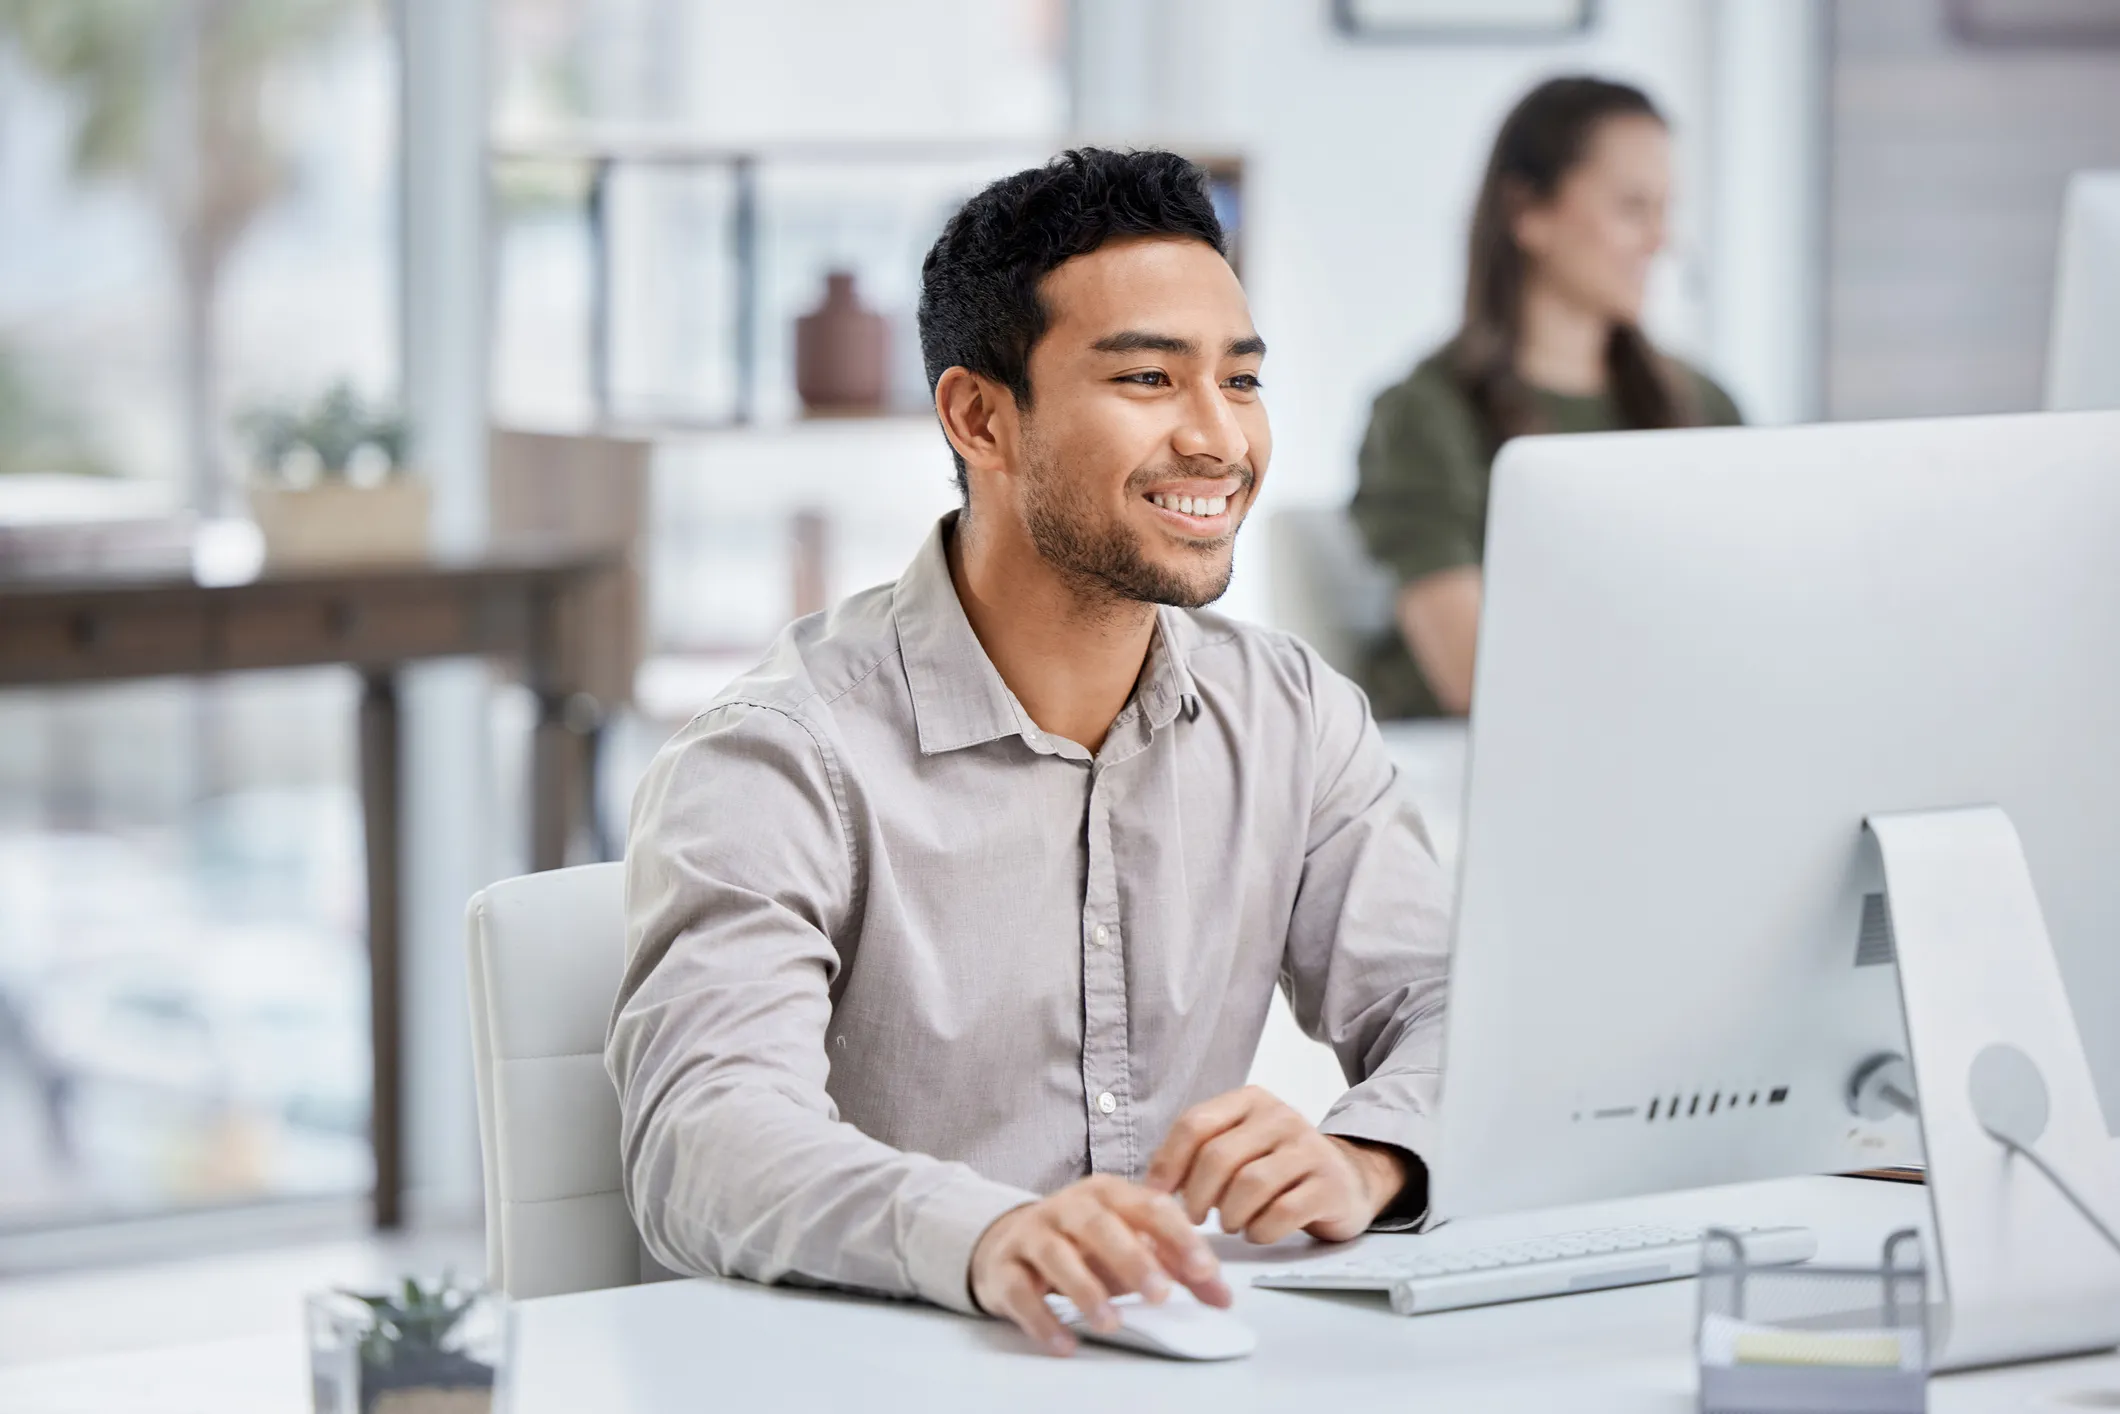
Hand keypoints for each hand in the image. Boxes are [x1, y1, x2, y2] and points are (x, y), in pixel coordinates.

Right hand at [969, 1174, 1230, 1355]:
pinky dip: (1042, 1319)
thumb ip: (1177, 1267)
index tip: (1205, 1271)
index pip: (1149, 1206)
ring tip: (1112, 1323)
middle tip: (1160, 1294)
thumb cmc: (1082, 1243)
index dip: (1179, 1237)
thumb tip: (1222, 1296)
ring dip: (1086, 1290)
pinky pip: (1020, 1292)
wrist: (1009, 1242)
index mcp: (1108, 1193)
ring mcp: (1032, 1235)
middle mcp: (1068, 1207)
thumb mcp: (1131, 1244)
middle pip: (1099, 1225)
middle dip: (1132, 1259)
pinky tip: (1065, 1342)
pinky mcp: (1004, 1268)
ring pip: (1056, 1255)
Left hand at [1145, 1085, 1406, 1244]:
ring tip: (1230, 1223)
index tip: (1157, 1195)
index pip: (1194, 1124)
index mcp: (1250, 1101)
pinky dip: (1260, 1230)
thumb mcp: (1239, 1145)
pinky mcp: (1329, 1185)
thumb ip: (1198, 1155)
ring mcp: (1309, 1149)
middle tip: (1192, 1218)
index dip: (1167, 1164)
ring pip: (1250, 1185)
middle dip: (1196, 1196)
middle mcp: (1281, 1117)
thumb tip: (1149, 1186)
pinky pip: (1282, 1213)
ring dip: (1229, 1215)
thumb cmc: (1277, 1167)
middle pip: (1219, 1157)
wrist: (1347, 1179)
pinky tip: (1258, 1231)